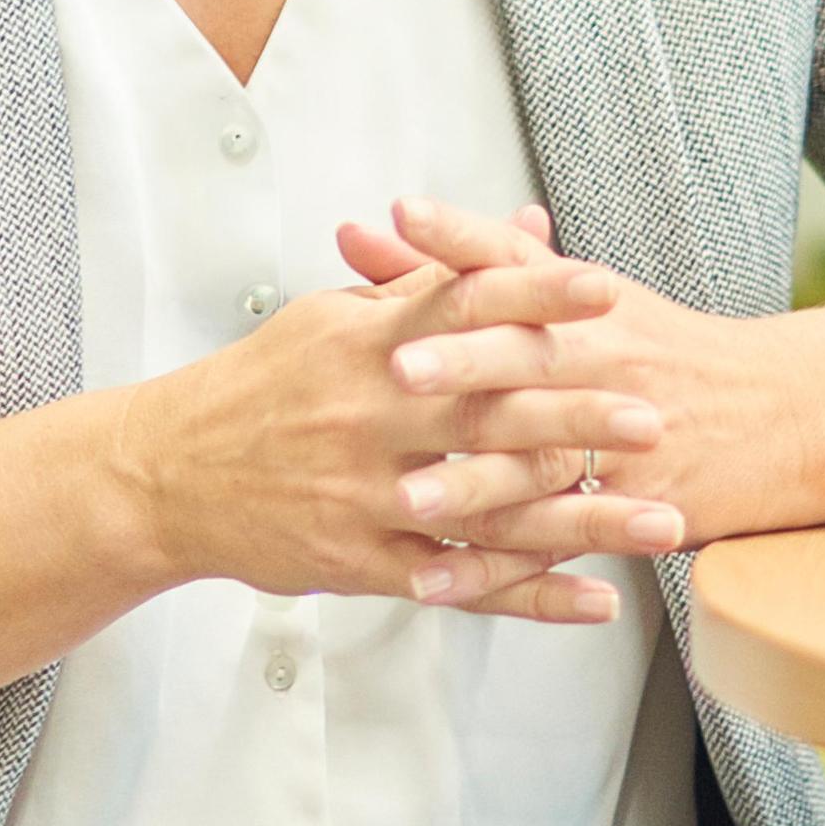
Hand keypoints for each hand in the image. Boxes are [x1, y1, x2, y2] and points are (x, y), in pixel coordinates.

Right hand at [117, 233, 684, 625]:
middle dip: (577, 418)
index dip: (536, 296)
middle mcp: (369, 417)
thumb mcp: (336, 315)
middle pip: (489, 415)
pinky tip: (594, 599)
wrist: (163, 475)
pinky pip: (460, 582)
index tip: (607, 288)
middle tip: (655, 420)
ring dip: (582, 520)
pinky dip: (529, 596)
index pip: (463, 308)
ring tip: (661, 523)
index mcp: (365, 343)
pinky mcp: (362, 560)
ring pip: (490, 511)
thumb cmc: (263, 387)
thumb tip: (529, 225)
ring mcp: (366, 495)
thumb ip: (438, 279)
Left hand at [338, 197, 793, 564]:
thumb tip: (388, 214)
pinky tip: (436, 581)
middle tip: (398, 369)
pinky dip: (494, 570)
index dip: (461, 241)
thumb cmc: (667, 350)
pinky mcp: (633, 510)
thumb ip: (483, 254)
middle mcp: (607, 364)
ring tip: (410, 496)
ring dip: (473, 482)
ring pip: (539, 463)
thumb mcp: (589, 291)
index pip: (519, 262)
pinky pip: (555, 543)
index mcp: (590, 306)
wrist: (789, 414)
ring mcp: (623, 442)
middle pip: (531, 358)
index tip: (402, 219)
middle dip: (463, 364)